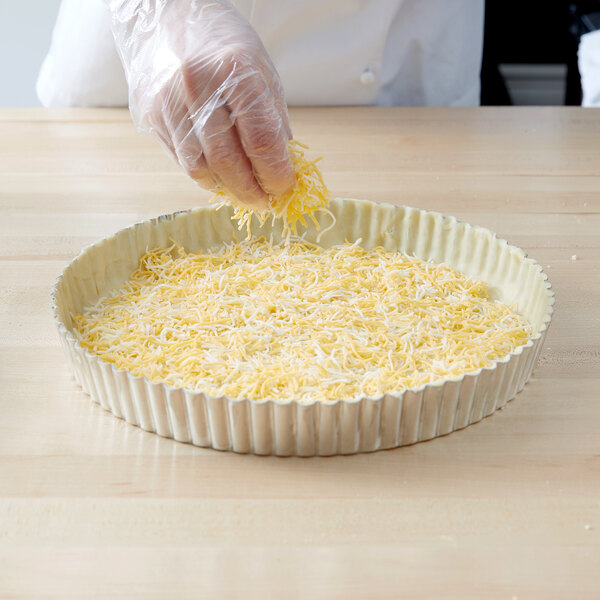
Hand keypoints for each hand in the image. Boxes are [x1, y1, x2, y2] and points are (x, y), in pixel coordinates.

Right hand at [108, 0, 294, 208]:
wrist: (165, 15)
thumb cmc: (223, 45)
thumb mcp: (261, 70)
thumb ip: (272, 118)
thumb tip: (281, 166)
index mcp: (235, 70)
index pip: (260, 140)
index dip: (275, 173)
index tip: (285, 188)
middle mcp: (197, 86)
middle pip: (228, 161)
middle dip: (251, 191)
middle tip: (264, 202)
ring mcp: (168, 102)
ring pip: (200, 168)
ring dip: (226, 188)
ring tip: (242, 191)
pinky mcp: (150, 115)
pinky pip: (181, 160)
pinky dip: (205, 175)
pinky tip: (219, 175)